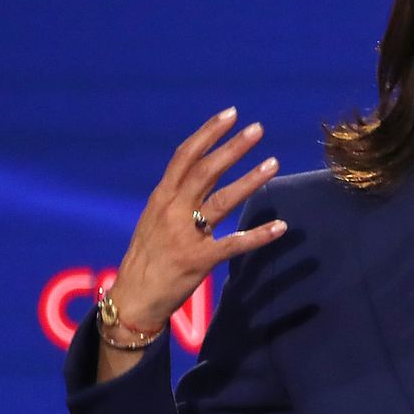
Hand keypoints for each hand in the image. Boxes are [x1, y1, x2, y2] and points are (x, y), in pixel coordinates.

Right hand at [107, 107, 284, 333]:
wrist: (132, 298)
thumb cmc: (146, 257)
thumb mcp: (153, 219)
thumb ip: (175, 196)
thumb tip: (198, 172)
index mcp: (161, 198)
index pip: (185, 156)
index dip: (208, 133)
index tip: (230, 114)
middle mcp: (172, 211)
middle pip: (206, 171)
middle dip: (233, 148)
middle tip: (258, 129)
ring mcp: (186, 235)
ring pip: (222, 201)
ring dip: (250, 180)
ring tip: (274, 163)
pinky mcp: (199, 261)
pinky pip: (234, 244)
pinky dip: (258, 235)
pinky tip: (280, 227)